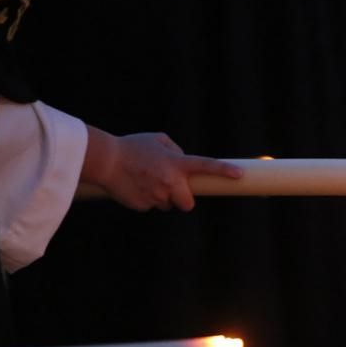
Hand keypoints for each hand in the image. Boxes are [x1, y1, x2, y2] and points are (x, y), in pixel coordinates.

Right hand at [82, 127, 241, 211]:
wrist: (105, 160)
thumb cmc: (132, 147)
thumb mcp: (157, 140)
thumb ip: (176, 151)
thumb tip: (184, 163)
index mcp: (177, 163)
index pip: (206, 166)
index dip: (224, 170)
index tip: (239, 175)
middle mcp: (170, 182)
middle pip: (187, 204)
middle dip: (182, 199)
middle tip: (170, 188)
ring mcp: (157, 196)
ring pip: (167, 205)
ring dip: (161, 197)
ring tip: (144, 181)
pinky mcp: (144, 205)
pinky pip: (150, 206)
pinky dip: (145, 199)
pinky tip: (134, 187)